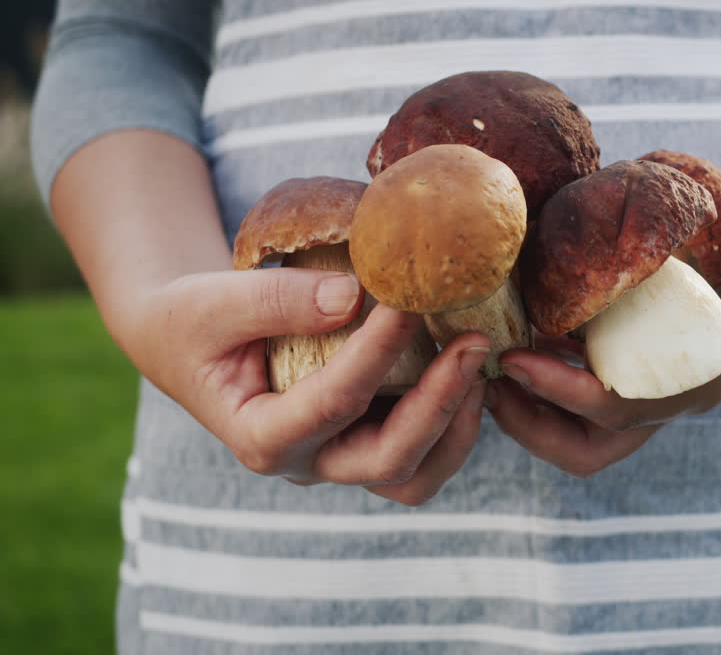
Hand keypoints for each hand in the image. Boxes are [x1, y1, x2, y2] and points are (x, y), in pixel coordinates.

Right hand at [126, 267, 488, 505]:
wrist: (189, 340)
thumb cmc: (194, 319)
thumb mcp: (212, 303)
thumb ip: (275, 301)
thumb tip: (353, 297)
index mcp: (259, 436)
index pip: (331, 402)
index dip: (375, 353)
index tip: (407, 301)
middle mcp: (307, 461)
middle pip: (388, 461)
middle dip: (438, 405)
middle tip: (471, 342)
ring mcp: (341, 458)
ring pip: (415, 475)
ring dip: (457, 425)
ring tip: (478, 360)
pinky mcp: (366, 440)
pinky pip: (424, 452)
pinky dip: (455, 418)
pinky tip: (469, 366)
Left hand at [487, 218, 720, 476]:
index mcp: (693, 392)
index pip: (614, 412)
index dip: (561, 392)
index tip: (515, 360)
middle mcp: (663, 399)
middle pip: (584, 444)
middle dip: (529, 423)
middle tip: (484, 380)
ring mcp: (645, 384)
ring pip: (573, 427)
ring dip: (526, 405)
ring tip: (484, 363)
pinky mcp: (632, 360)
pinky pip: (576, 383)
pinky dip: (539, 371)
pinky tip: (510, 333)